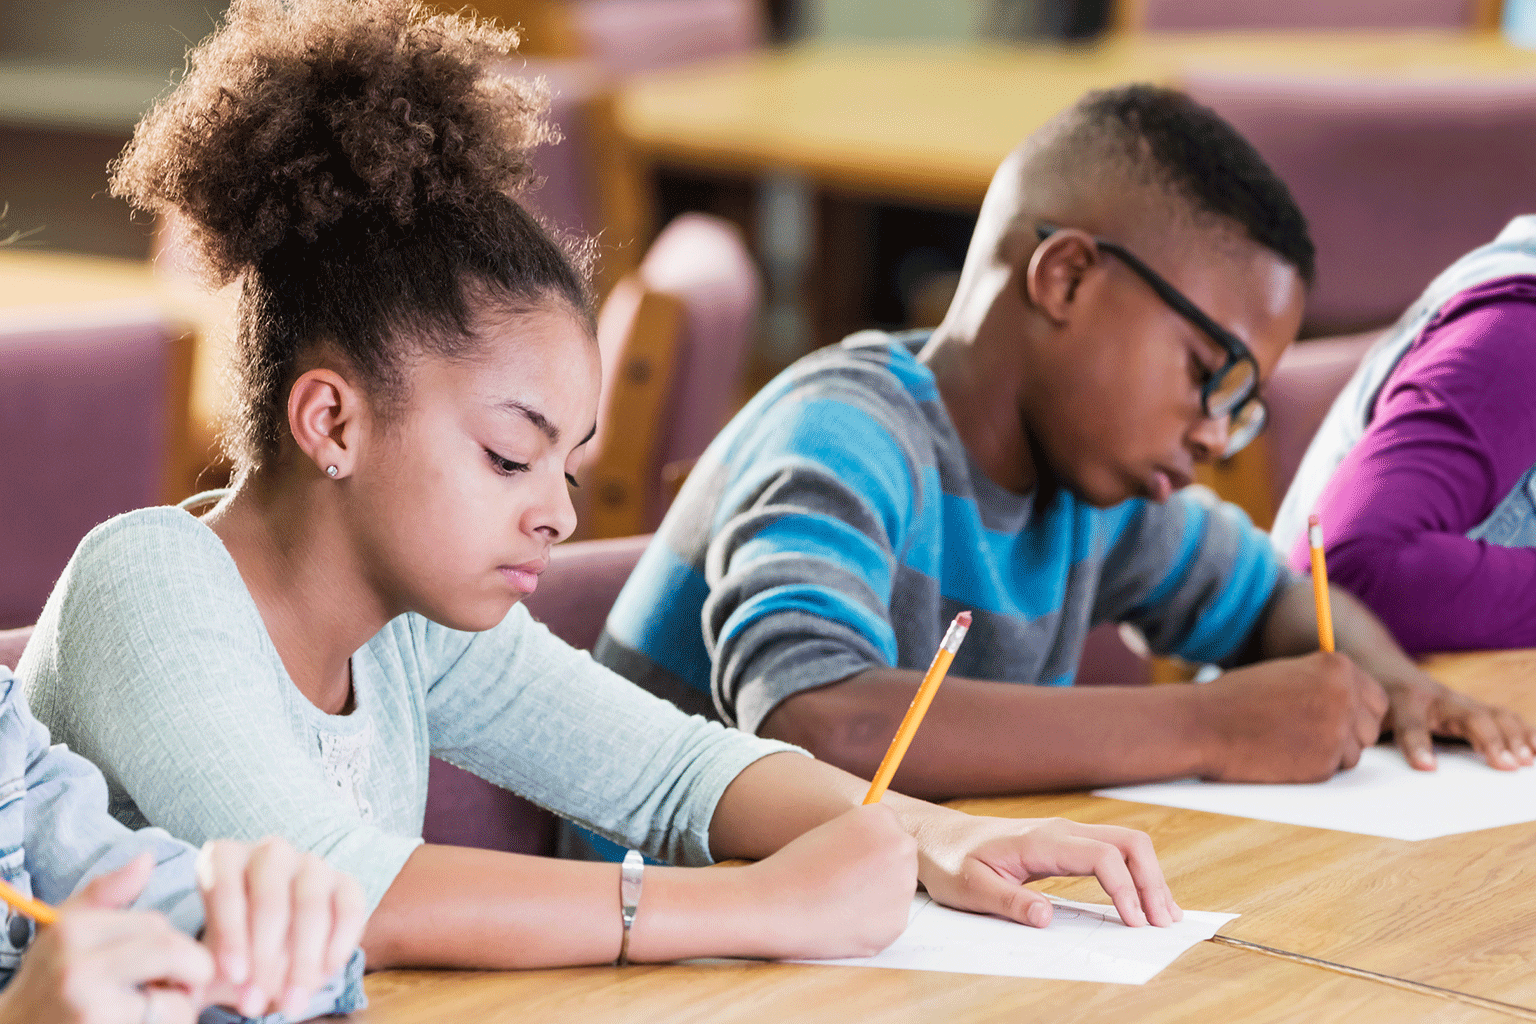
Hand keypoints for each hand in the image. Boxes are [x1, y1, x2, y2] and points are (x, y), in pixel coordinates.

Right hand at [0, 854, 212, 1023]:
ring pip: (175, 1000)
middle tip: (183, 986)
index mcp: (73, 930)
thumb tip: (147, 859)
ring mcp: (88, 1006)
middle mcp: (79, 966)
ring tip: (152, 1009)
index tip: (169, 962)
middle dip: (194, 970)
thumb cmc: (47, 980)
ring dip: (180, 1008)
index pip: (157, 923)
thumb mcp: (64, 928)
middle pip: (173, 952)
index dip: (175, 943)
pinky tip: (137, 1023)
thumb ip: (106, 892)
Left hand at [197, 836, 366, 1019]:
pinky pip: (349, 909)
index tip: (234, 978)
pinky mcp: (345, 882)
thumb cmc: (233, 945)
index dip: (232, 937)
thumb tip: (191, 991)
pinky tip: (325, 974)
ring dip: (302, 961)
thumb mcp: (208, 955)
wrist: (272, 941)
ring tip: (292, 1002)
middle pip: (271, 901)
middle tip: (257, 1004)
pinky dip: (339, 944)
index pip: (226, 890)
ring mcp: (311, 864)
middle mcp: (269, 852)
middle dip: (265, 958)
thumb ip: (197, 972)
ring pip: (311, 906)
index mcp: (225, 858)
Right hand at [740, 803, 916, 959]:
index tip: (846, 855)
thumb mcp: (832, 830)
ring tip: (838, 900)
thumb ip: (866, 837)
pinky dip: (871, 922)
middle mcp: (901, 847)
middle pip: (902, 856)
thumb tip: (891, 854)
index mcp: (882, 817)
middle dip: (881, 867)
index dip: (867, 843)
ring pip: (897, 889)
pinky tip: (841, 919)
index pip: (890, 827)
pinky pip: (890, 919)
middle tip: (844, 880)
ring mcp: (903, 887)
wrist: (772, 906)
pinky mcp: (897, 923)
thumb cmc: (795, 866)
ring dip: (877, 895)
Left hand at [910, 810, 1180, 928]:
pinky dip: (1134, 873)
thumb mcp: (970, 888)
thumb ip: (1009, 902)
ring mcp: (1065, 835)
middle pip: (1128, 843)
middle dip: (1153, 880)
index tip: (1134, 923)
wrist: (938, 838)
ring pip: (1125, 844)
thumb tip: (1047, 918)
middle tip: (1164, 921)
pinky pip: (1112, 851)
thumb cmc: (951, 862)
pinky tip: (1141, 899)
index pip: (1103, 856)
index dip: (1125, 889)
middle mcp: (1061, 831)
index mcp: (1041, 841)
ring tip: (1164, 914)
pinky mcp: (1065, 844)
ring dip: (1149, 876)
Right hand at [1194, 652, 1387, 781]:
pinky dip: (1312, 767)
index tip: (1334, 716)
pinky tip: (1282, 754)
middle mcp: (1344, 696)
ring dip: (1330, 752)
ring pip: (1355, 752)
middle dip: (1348, 733)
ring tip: (1289, 740)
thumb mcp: (1289, 674)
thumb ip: (1325, 683)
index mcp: (1336, 667)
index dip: (1356, 711)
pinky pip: (1333, 770)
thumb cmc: (1238, 698)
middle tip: (1310, 732)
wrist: (1204, 724)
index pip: (1377, 698)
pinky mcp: (1323, 764)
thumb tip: (1356, 703)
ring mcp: (1336, 731)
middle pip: (1370, 727)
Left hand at [1380, 672, 1535, 771]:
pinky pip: (1503, 717)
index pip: (1411, 723)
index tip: (1427, 768)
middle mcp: (1438, 698)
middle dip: (1489, 740)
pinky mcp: (1474, 708)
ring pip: (1493, 714)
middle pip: (1469, 716)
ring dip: (1514, 737)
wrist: (1385, 668)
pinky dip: (1524, 732)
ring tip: (1526, 761)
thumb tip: (1374, 764)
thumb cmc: (1377, 698)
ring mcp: (1460, 702)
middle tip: (1506, 766)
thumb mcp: (1367, 714)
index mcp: (1404, 701)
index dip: (1418, 744)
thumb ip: (1372, 735)